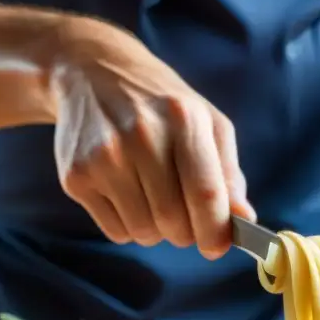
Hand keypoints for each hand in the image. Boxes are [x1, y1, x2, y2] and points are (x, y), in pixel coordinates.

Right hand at [50, 20, 255, 258]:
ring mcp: (104, 157)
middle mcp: (141, 137)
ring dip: (156, 229)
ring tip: (152, 197)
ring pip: (144, 232)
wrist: (91, 73)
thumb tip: (243, 219)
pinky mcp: (76, 176)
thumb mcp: (207, 123)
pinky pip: (115, 231)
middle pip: (174, 221)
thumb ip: (228, 173)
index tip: (217, 245)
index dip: (216, 230)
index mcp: (184, 120)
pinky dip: (128, 226)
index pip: (205, 194)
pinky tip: (127, 194)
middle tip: (184, 216)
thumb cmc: (161, 105)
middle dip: (186, 231)